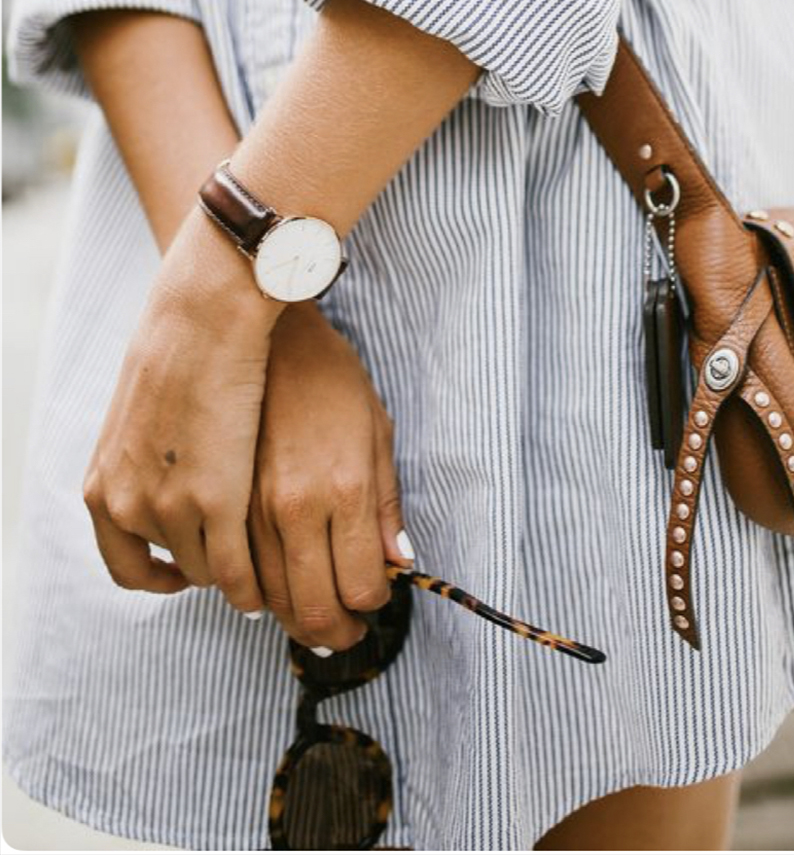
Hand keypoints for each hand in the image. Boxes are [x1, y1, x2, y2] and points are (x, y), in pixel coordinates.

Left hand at [83, 202, 279, 612]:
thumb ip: (141, 459)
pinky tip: (268, 578)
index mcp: (105, 487)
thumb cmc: (179, 349)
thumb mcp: (137, 417)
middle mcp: (128, 506)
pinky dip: (251, 583)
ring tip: (260, 561)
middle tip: (234, 557)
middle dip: (203, 563)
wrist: (202, 317)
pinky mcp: (215, 503)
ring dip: (232, 571)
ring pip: (206, 570)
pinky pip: (234, 570)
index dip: (157, 576)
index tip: (184, 570)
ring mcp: (169, 509)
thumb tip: (160, 476)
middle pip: (171, 565)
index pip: (124, 565)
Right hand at [249, 300, 412, 651]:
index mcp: (345, 489)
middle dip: (338, 632)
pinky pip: (237, 573)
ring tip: (317, 613)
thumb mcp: (376, 431)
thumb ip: (385, 504)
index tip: (376, 596)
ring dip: (298, 619)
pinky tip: (276, 583)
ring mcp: (251, 509)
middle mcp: (296, 508)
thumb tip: (398, 562)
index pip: (362, 588)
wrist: (263, 337)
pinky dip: (259, 591)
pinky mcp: (219, 503)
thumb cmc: (330, 377)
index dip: (374, 604)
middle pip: (315, 609)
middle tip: (348, 631)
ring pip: (272, 600)